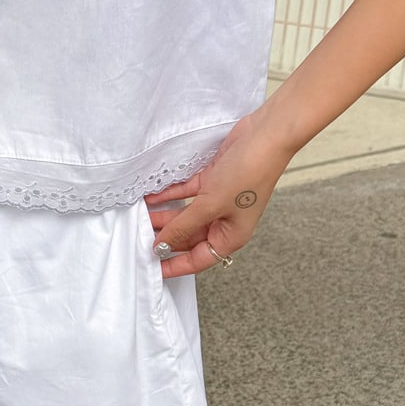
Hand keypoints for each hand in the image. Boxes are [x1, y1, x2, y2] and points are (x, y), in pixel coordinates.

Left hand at [144, 110, 292, 278]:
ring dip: (164, 215)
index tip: (153, 270)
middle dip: (165, 237)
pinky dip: (170, 194)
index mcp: (231, 236)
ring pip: (185, 215)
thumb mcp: (209, 206)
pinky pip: (186, 193)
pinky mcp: (213, 181)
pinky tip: (151, 196)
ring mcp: (218, 200)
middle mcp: (225, 221)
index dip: (175, 266)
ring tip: (141, 217)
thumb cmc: (249, 173)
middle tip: (139, 238)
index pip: (198, 259)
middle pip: (189, 237)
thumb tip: (162, 245)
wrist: (265, 135)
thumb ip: (183, 226)